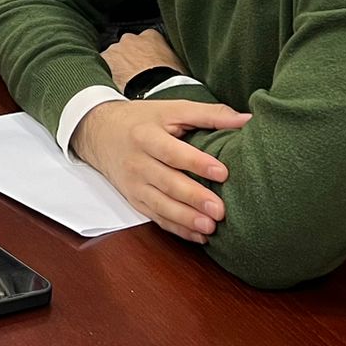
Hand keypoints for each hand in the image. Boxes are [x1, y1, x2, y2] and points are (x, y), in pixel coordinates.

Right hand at [69, 97, 250, 243]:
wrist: (99, 132)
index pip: (173, 152)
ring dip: (185, 219)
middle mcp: (138, 163)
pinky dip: (177, 229)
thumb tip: (246, 119)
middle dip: (194, 198)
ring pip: (160, 205)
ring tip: (209, 228)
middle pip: (167, 183)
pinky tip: (198, 236)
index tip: (222, 173)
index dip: (197, 163)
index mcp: (147, 136)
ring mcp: (134, 184)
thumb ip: (209, 114)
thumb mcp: (171, 109)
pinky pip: (156, 217)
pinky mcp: (134, 199)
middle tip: (220, 210)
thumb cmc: (141, 120)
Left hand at [101, 28, 185, 89]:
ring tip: (124, 83)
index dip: (147, 53)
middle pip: (128, 46)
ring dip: (117, 66)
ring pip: (113, 56)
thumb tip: (177, 68)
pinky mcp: (104, 62)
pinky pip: (102, 66)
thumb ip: (173, 60)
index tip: (148, 63)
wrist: (153, 90)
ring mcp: (116, 49)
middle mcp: (132, 39)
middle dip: (130, 57)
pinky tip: (113, 85)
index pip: (148, 39)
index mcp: (152, 36)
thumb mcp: (180, 66)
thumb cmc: (170, 80)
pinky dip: (106, 73)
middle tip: (135, 75)